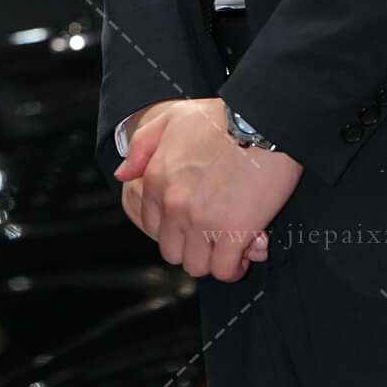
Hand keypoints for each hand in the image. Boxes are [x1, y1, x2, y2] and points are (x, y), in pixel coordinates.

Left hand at [114, 97, 297, 279]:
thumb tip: (122, 175)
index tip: (197, 222)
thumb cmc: (223, 117)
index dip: (177, 229)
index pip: (154, 228)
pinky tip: (248, 249)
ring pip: (197, 267)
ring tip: (233, 243)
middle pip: (173, 253)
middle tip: (217, 235)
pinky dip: (236, 267)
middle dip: (194, 248)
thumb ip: (141, 146)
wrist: (264, 119)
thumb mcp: (171, 118)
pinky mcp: (233, 232)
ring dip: (215, 260)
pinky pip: (225, 270)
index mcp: (156, 182)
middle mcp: (173, 206)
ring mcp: (202, 221)